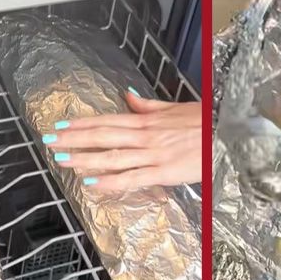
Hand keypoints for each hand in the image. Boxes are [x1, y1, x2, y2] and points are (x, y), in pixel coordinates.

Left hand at [45, 92, 201, 190]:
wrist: (230, 134)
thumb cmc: (209, 122)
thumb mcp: (177, 107)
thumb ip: (149, 105)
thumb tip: (129, 96)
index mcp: (148, 120)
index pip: (108, 120)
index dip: (82, 124)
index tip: (61, 126)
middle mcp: (146, 136)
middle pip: (104, 136)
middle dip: (74, 140)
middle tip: (50, 143)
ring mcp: (154, 154)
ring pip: (113, 156)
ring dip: (85, 159)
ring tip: (63, 161)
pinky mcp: (164, 172)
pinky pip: (133, 177)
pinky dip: (112, 181)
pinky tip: (93, 184)